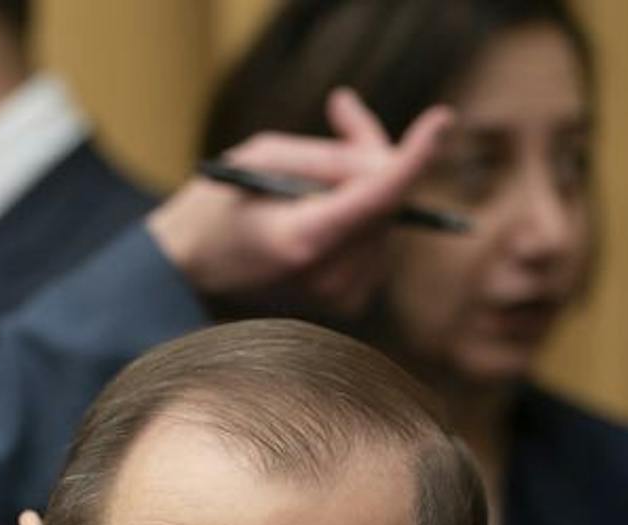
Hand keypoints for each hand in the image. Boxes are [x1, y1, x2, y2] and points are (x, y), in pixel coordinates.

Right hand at [146, 89, 451, 313]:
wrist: (187, 273)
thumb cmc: (217, 207)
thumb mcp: (264, 158)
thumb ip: (331, 154)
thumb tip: (388, 159)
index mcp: (305, 240)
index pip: (381, 196)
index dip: (415, 156)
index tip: (441, 121)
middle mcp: (330, 277)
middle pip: (387, 204)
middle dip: (375, 159)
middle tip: (342, 118)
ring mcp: (339, 297)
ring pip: (386, 222)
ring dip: (367, 187)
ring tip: (318, 174)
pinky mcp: (346, 304)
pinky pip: (376, 243)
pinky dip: (362, 216)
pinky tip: (324, 209)